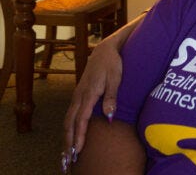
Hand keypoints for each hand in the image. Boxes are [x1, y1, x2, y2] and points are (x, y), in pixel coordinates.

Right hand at [62, 38, 123, 163]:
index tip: (78, 150)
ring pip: (68, 119)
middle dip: (68, 141)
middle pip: (70, 123)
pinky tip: (70, 134)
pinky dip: (69, 127)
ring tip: (67, 151)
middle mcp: (79, 96)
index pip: (81, 120)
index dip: (79, 136)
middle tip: (68, 158)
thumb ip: (112, 97)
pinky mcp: (78, 94)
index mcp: (88, 94)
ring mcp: (77, 95)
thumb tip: (109, 116)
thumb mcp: (116, 78)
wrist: (105, 50)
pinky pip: (71, 114)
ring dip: (67, 135)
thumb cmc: (113, 64)